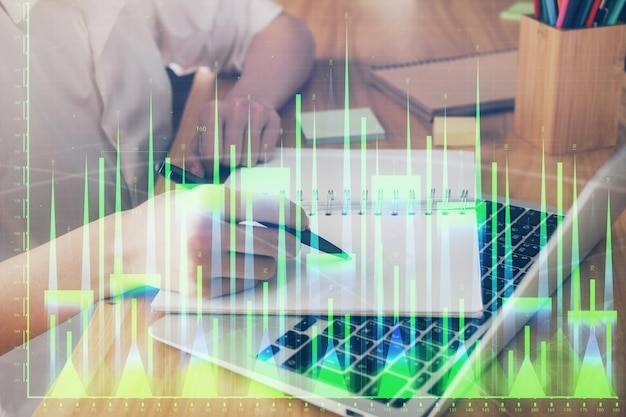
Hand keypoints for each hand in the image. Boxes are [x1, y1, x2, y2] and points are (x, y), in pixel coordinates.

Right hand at [124, 186, 307, 297]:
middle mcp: (208, 232)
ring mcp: (204, 265)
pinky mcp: (201, 290)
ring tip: (260, 256)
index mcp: (212, 201)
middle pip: (274, 242)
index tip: (302, 222)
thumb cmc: (169, 216)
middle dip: (290, 243)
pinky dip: (248, 278)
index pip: (272, 209)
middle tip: (293, 243)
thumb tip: (284, 218)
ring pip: (265, 268)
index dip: (294, 216)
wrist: (126, 246)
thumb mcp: (200, 196)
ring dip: (270, 262)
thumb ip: (238, 205)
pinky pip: (244, 286)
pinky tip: (235, 268)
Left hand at [191, 95, 280, 173]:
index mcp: (210, 111)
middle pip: (231, 157)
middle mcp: (234, 107)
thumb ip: (194, 158)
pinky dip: (260, 157)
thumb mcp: (201, 137)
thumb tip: (197, 174)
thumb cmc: (220, 126)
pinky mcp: (273, 118)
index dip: (211, 167)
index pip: (210, 154)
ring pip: (250, 156)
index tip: (213, 166)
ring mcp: (256, 111)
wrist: (247, 101)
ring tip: (242, 150)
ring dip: (245, 161)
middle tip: (229, 156)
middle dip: (230, 164)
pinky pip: (266, 153)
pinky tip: (256, 145)